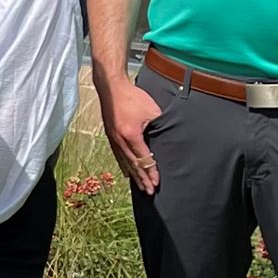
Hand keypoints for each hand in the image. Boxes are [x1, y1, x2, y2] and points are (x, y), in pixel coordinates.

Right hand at [101, 77, 164, 194]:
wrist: (111, 87)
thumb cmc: (132, 96)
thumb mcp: (151, 110)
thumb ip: (159, 125)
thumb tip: (167, 137)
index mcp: (131, 135)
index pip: (143, 158)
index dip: (151, 171)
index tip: (157, 182)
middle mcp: (120, 140)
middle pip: (133, 164)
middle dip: (142, 179)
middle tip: (149, 191)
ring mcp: (113, 138)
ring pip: (124, 161)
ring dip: (134, 175)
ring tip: (140, 186)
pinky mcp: (110, 135)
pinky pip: (117, 155)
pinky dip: (124, 165)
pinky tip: (127, 172)